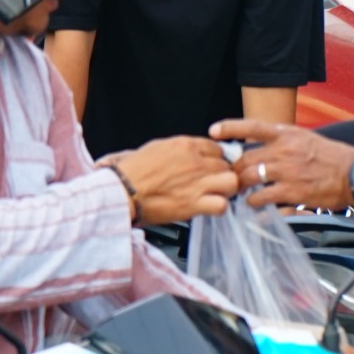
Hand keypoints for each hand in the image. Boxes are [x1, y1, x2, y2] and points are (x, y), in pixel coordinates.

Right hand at [111, 136, 242, 225]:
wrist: (121, 190)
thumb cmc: (133, 170)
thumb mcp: (158, 147)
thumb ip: (180, 149)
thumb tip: (192, 152)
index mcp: (186, 145)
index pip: (218, 148)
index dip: (216, 159)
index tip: (211, 167)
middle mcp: (196, 162)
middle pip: (227, 165)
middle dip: (222, 174)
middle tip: (213, 183)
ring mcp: (197, 183)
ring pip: (232, 182)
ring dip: (226, 189)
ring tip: (216, 194)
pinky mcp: (194, 204)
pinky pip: (222, 205)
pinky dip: (218, 207)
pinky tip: (209, 207)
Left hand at [211, 118, 353, 211]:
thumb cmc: (334, 158)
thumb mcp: (307, 139)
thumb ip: (284, 142)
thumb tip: (263, 149)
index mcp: (288, 134)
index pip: (252, 126)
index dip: (230, 127)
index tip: (214, 131)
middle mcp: (284, 150)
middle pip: (245, 159)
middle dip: (234, 171)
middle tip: (231, 179)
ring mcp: (286, 172)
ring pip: (249, 179)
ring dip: (241, 189)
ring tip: (241, 194)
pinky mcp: (292, 192)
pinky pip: (262, 200)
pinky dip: (254, 204)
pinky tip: (254, 207)